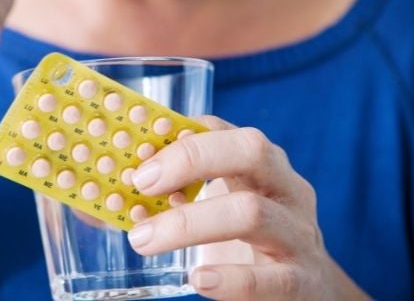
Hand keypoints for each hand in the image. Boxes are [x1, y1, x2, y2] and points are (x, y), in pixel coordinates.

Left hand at [127, 116, 368, 299]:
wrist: (312, 291)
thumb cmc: (251, 241)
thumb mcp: (222, 204)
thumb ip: (173, 196)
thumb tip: (102, 198)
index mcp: (263, 164)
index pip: (225, 129)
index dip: (179, 136)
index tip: (138, 153)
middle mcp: (286, 189)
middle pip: (250, 151)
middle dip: (190, 160)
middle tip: (141, 183)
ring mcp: (299, 233)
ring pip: (251, 212)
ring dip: (188, 224)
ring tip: (143, 239)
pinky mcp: (303, 281)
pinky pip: (270, 278)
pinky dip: (231, 279)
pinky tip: (198, 280)